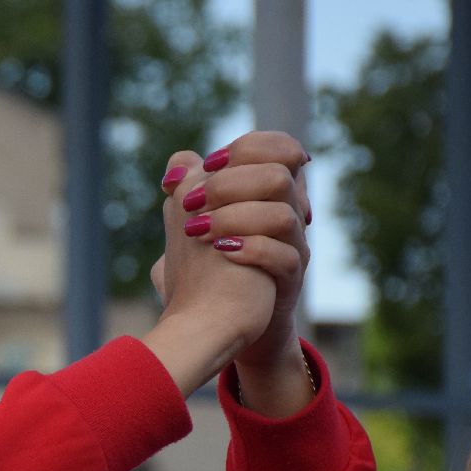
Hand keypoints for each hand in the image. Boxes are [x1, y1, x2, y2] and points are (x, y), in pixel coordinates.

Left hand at [150, 132, 313, 413]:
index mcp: (268, 195)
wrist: (222, 322)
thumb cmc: (209, 269)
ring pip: (284, 214)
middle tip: (192, 203)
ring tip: (199, 232)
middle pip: (279, 174)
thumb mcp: (195, 227)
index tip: (208, 165)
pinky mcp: (290, 281)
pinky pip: (285, 257)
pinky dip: (250, 250)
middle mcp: (288, 215)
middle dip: (230, 183)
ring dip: (233, 218)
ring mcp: (293, 248)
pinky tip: (222, 252)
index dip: (245, 148)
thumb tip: (176, 167)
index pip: (279, 147)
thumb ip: (188, 192)